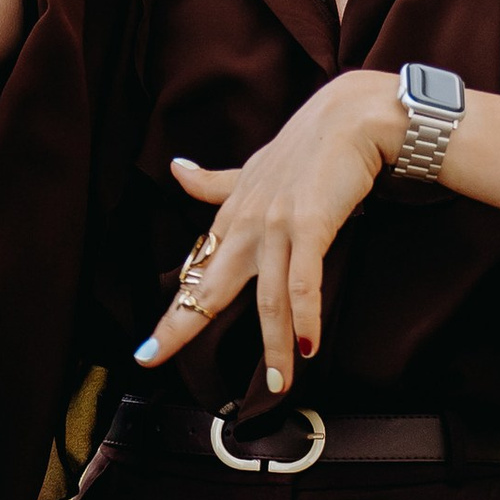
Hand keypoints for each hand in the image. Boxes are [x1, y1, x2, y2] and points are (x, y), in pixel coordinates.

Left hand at [135, 75, 399, 392]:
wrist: (351, 117)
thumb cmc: (307, 146)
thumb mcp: (254, 167)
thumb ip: (216, 182)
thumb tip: (176, 169)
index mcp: (233, 216)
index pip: (197, 273)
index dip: (173, 314)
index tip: (148, 352)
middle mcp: (248, 224)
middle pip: (209, 287)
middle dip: (183, 325)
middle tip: (156, 359)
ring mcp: (278, 225)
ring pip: (268, 299)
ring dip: (275, 346)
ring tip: (282, 383)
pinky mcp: (311, 225)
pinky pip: (304, 283)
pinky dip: (307, 317)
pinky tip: (309, 345)